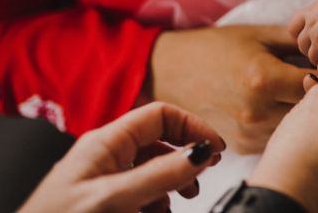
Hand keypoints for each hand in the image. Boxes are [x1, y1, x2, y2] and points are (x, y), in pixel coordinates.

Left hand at [18, 102, 224, 212]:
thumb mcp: (114, 199)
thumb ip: (158, 175)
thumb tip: (200, 152)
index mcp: (105, 141)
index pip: (160, 114)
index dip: (192, 126)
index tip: (215, 148)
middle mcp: (104, 154)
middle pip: (159, 139)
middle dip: (186, 156)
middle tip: (205, 172)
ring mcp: (102, 176)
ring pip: (151, 167)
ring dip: (173, 181)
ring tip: (184, 198)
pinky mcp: (102, 198)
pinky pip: (139, 189)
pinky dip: (156, 200)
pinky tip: (159, 212)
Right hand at [143, 25, 314, 153]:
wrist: (169, 71)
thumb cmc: (215, 47)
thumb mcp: (258, 35)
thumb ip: (297, 40)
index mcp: (264, 78)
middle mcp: (257, 111)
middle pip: (312, 110)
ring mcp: (248, 133)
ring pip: (297, 127)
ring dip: (306, 113)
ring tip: (304, 93)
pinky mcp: (241, 146)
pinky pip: (278, 136)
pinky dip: (286, 124)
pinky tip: (282, 106)